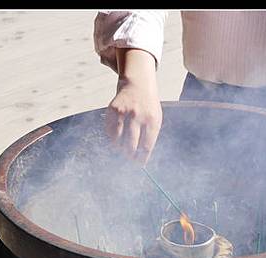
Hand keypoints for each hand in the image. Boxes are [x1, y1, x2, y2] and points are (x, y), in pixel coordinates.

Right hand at [105, 48, 162, 164]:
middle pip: (131, 146)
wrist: (138, 84)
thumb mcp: (155, 120)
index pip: (146, 147)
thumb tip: (140, 159)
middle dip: (129, 156)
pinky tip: (116, 136)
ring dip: (119, 148)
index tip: (138, 164)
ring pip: (118, 140)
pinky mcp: (113, 109)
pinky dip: (112, 137)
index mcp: (152, 121)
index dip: (141, 158)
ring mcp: (125, 112)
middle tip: (128, 158)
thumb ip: (149, 138)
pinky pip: (109, 131)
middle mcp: (139, 116)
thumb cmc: (148, 107)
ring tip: (122, 147)